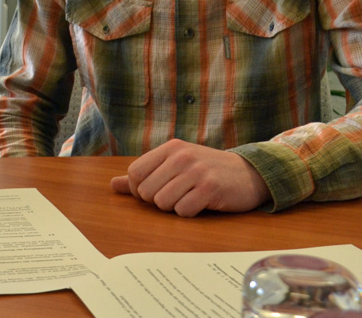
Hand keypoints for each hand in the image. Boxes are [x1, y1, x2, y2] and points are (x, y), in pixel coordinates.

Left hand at [109, 139, 269, 215]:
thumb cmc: (207, 170)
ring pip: (163, 203)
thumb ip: (144, 174)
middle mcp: (181, 156)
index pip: (134, 172)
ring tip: (190, 197)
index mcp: (170, 148)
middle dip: (157, 201)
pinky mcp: (210, 188)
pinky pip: (183, 211)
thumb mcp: (175, 165)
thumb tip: (113, 184)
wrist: (248, 174)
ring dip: (174, 207)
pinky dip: (189, 213)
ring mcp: (196, 171)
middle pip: (146, 191)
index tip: (156, 191)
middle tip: (177, 195)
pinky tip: (201, 204)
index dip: (140, 190)